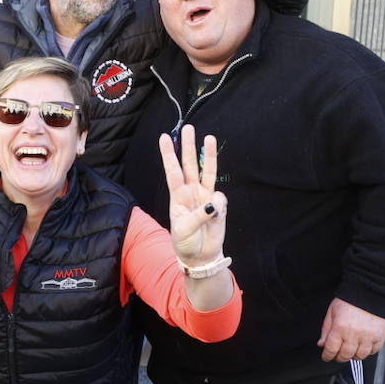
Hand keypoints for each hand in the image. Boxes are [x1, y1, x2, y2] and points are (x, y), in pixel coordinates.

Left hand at [159, 124, 226, 265]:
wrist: (200, 256)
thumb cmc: (185, 242)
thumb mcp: (184, 230)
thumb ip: (198, 215)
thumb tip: (213, 205)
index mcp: (177, 196)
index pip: (172, 170)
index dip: (168, 154)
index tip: (164, 137)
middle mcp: (191, 192)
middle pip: (189, 164)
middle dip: (188, 146)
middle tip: (188, 128)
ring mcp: (205, 197)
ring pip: (207, 171)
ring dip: (208, 155)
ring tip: (209, 138)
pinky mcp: (218, 206)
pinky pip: (220, 199)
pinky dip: (218, 207)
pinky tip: (214, 218)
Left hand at [318, 297, 384, 362]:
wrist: (369, 291)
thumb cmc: (350, 300)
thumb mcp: (332, 312)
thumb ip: (326, 330)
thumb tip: (322, 344)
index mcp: (340, 327)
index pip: (331, 349)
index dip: (327, 356)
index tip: (327, 357)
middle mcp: (354, 334)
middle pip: (345, 355)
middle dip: (339, 357)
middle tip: (338, 354)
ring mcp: (368, 336)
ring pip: (360, 356)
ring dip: (354, 356)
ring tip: (351, 350)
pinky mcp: (380, 336)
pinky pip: (374, 351)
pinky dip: (368, 351)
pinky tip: (363, 346)